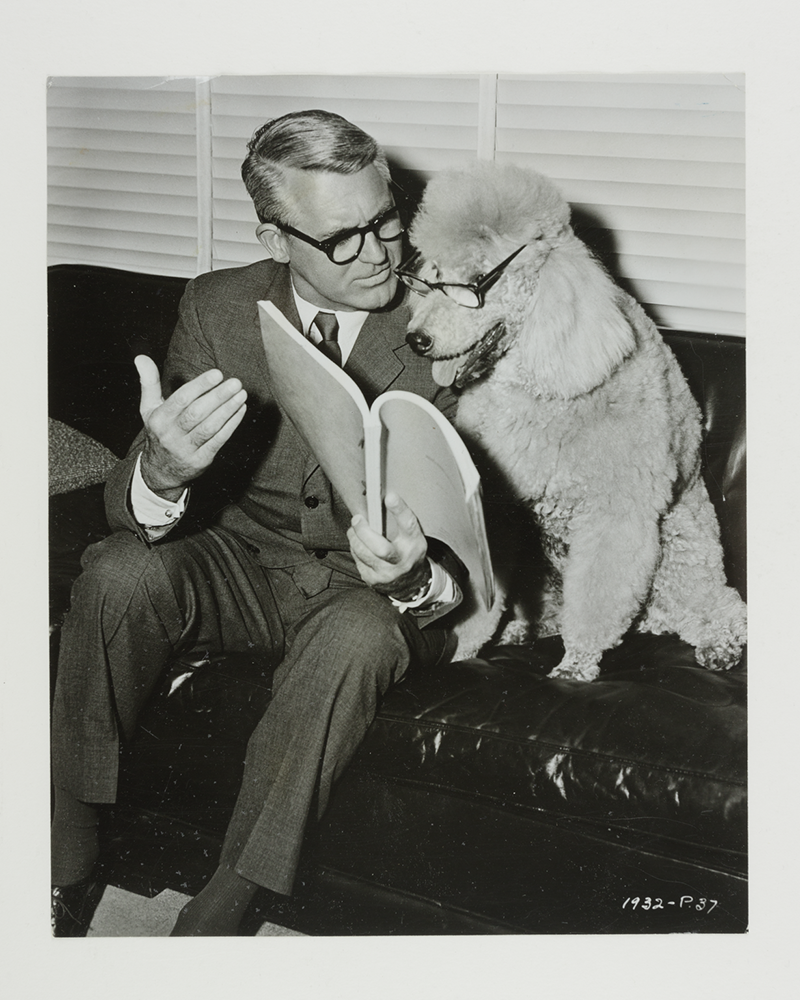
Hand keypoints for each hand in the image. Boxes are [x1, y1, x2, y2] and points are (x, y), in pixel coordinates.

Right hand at [135, 355, 247, 498]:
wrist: (160, 471)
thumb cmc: (159, 431)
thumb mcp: (149, 408)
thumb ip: (148, 382)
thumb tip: (141, 357)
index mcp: (158, 419)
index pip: (181, 399)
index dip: (200, 386)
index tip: (217, 374)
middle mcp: (170, 435)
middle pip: (197, 413)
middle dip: (218, 397)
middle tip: (235, 383)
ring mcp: (186, 449)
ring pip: (209, 427)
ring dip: (228, 410)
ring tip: (241, 394)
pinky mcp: (200, 460)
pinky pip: (218, 440)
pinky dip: (231, 425)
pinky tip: (240, 410)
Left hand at [347, 492, 428, 596]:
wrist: (410, 583)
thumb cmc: (408, 552)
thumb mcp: (412, 537)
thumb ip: (399, 522)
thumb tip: (378, 500)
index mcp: (414, 545)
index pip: (408, 525)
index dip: (399, 510)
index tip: (390, 496)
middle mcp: (402, 561)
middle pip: (380, 548)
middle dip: (364, 531)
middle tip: (357, 519)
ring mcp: (387, 573)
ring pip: (363, 553)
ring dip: (354, 538)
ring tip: (354, 529)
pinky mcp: (373, 580)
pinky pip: (357, 561)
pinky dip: (355, 549)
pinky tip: (360, 546)